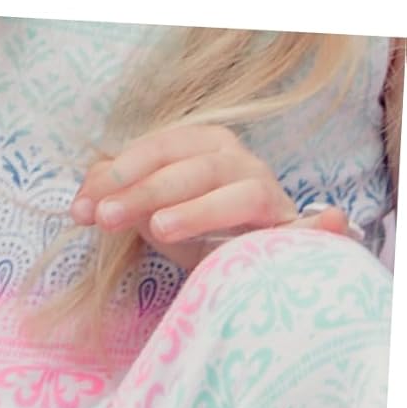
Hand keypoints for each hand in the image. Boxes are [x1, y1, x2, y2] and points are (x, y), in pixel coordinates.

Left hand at [71, 124, 350, 269]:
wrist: (239, 259)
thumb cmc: (193, 228)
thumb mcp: (149, 212)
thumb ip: (118, 199)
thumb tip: (84, 196)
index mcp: (202, 148)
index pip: (161, 147)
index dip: (120, 173)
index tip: (82, 207)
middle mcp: (237, 163)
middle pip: (193, 167)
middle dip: (146, 190)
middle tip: (105, 218)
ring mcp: (266, 193)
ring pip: (238, 192)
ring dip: (199, 209)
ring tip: (159, 229)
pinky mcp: (288, 231)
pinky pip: (305, 229)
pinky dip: (320, 227)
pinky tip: (325, 223)